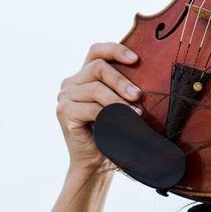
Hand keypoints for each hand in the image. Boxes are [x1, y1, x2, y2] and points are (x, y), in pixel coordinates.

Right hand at [56, 42, 141, 173]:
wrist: (96, 162)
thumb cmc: (111, 130)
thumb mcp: (118, 103)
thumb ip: (122, 86)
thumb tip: (146, 70)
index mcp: (83, 75)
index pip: (96, 51)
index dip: (116, 50)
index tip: (136, 59)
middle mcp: (71, 82)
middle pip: (98, 67)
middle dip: (121, 80)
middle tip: (138, 95)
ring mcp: (65, 96)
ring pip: (96, 88)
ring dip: (119, 101)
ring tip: (136, 112)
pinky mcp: (64, 112)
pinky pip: (91, 108)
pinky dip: (111, 114)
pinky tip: (124, 121)